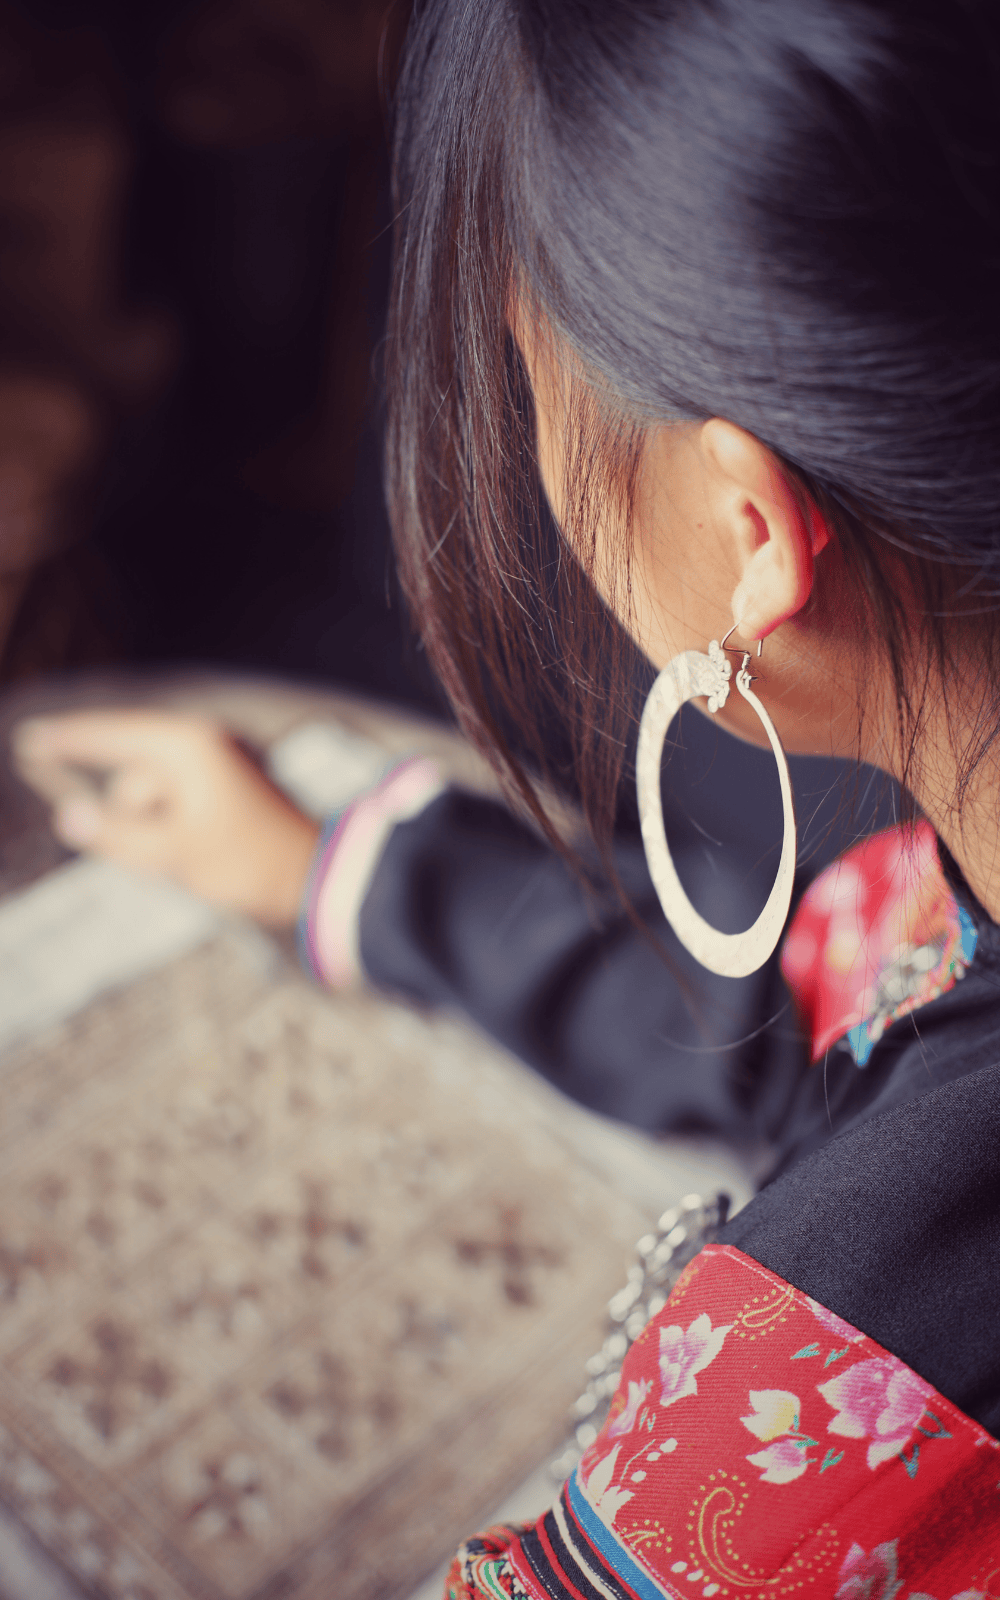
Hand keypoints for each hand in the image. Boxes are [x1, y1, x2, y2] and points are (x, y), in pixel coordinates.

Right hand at [11, 708, 321, 926]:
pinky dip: (173, 831)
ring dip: (155, 831)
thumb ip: (116, 835)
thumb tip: (68, 816)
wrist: (315, 877)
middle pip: (133, 777)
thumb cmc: (248, 862)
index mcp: (188, 746)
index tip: (29, 738)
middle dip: (135, 821)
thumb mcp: (173, 853)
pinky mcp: (226, 788)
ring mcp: (217, 765)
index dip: (68, 739)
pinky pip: (177, 807)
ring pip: (154, 798)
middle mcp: (202, 745)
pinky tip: (199, 858)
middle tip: (174, 856)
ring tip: (193, 861)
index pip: (111, 735)